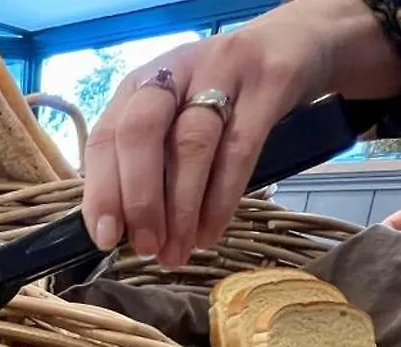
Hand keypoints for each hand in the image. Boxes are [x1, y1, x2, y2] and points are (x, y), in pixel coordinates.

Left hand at [82, 0, 400, 265]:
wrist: (298, 42)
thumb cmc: (223, 95)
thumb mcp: (178, 114)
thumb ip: (150, 161)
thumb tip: (126, 232)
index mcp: (140, 84)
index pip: (106, 136)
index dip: (102, 190)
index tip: (105, 238)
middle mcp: (174, 72)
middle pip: (141, 133)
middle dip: (139, 199)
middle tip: (148, 248)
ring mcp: (222, 72)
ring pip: (192, 143)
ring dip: (182, 208)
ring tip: (179, 251)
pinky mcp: (269, 82)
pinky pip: (241, 148)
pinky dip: (222, 197)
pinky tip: (212, 231)